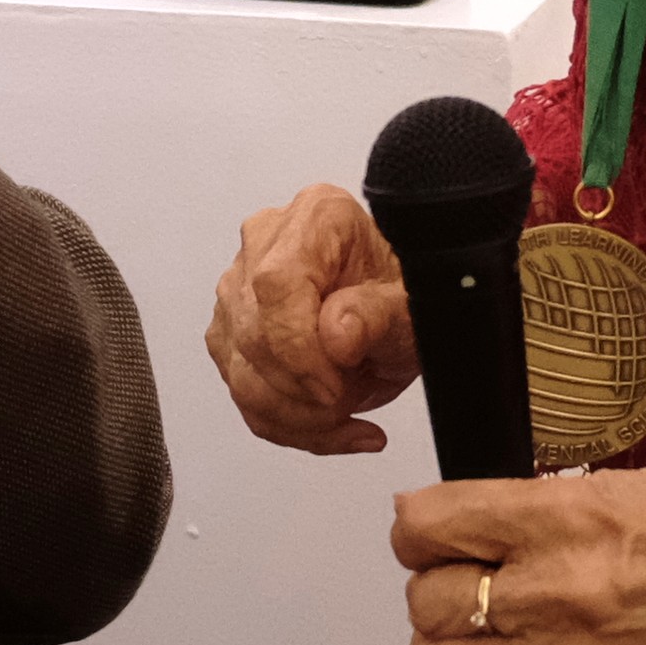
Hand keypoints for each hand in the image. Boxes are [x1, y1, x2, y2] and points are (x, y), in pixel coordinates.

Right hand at [206, 183, 418, 455]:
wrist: (399, 310)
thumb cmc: (407, 294)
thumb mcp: (414, 308)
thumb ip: (380, 317)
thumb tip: (336, 336)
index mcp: (315, 218)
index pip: (275, 285)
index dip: (297, 349)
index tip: (334, 389)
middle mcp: (266, 246)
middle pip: (252, 336)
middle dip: (304, 391)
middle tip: (354, 397)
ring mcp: (240, 291)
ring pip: (243, 376)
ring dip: (300, 416)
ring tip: (350, 410)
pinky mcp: (231, 334)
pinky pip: (246, 397)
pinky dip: (292, 426)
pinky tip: (334, 426)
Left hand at [387, 468, 645, 644]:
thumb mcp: (610, 481)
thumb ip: (525, 504)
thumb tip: (454, 520)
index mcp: (561, 521)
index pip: (430, 526)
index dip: (416, 525)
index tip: (430, 530)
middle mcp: (552, 594)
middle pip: (429, 603)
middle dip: (434, 587)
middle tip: (462, 580)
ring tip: (467, 635)